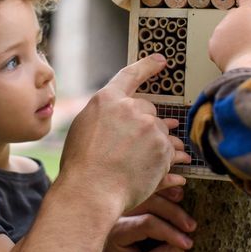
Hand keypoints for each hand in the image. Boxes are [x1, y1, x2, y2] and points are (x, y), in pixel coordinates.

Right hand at [59, 54, 190, 212]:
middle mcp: (131, 108)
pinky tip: (146, 171)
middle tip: (131, 148)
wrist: (92, 191)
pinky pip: (169, 150)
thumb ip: (104, 116)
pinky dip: (162, 159)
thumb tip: (120, 118)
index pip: (130, 75)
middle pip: (148, 110)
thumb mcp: (84, 129)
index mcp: (107, 99)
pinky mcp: (163, 147)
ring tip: (137, 163)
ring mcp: (149, 127)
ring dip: (153, 143)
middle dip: (144, 125)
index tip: (160, 60)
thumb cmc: (81, 165)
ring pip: (160, 131)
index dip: (147, 66)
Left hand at [94, 187, 196, 251]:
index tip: (187, 244)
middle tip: (191, 227)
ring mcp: (123, 205)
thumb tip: (180, 249)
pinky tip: (176, 188)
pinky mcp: (128, 202)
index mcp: (118, 232)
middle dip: (173, 213)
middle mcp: (118, 214)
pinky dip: (161, 187)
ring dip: (167, 194)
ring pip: (147, 193)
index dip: (169, 232)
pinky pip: (145, 190)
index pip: (147, 224)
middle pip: (149, 204)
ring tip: (184, 199)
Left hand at [209, 0, 250, 72]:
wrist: (250, 64)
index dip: (243, 0)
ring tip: (242, 51)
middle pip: (233, 19)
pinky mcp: (212, 43)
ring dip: (230, 40)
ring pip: (224, 33)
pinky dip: (223, 51)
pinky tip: (233, 56)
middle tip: (247, 40)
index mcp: (247, 11)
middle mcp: (231, 17)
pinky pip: (217, 46)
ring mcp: (220, 30)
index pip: (244, 0)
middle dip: (237, 27)